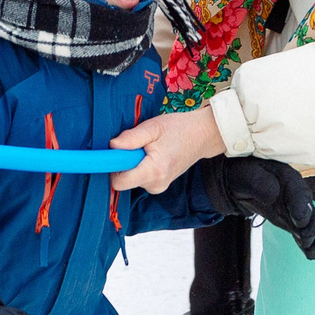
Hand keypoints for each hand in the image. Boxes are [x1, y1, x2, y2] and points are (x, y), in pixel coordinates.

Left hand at [109, 107, 224, 193]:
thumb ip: (131, 138)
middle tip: (138, 145)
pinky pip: (140, 178)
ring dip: (134, 164)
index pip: (119, 182)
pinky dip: (141, 167)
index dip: (112, 168)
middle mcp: (155, 185)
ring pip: (132, 178)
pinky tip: (152, 155)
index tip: (113, 154)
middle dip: (125, 163)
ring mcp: (158, 187)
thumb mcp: (153, 127)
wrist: (202, 136)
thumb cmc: (179, 129)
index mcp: (154, 171)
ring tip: (149, 148)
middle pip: (124, 180)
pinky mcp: (159, 185)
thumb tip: (112, 146)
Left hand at [198, 157, 314, 259]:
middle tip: (306, 239)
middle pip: (308, 209)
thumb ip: (258, 183)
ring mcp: (294, 207)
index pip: (298, 192)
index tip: (300, 221)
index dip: (301, 207)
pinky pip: (302, 231)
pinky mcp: (291, 220)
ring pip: (309, 222)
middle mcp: (295, 192)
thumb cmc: (242, 175)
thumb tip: (272, 195)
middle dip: (310, 225)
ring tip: (312, 251)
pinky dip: (307, 242)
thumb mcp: (246, 175)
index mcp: (287, 177)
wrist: (237, 182)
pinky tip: (311, 254)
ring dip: (313, 237)